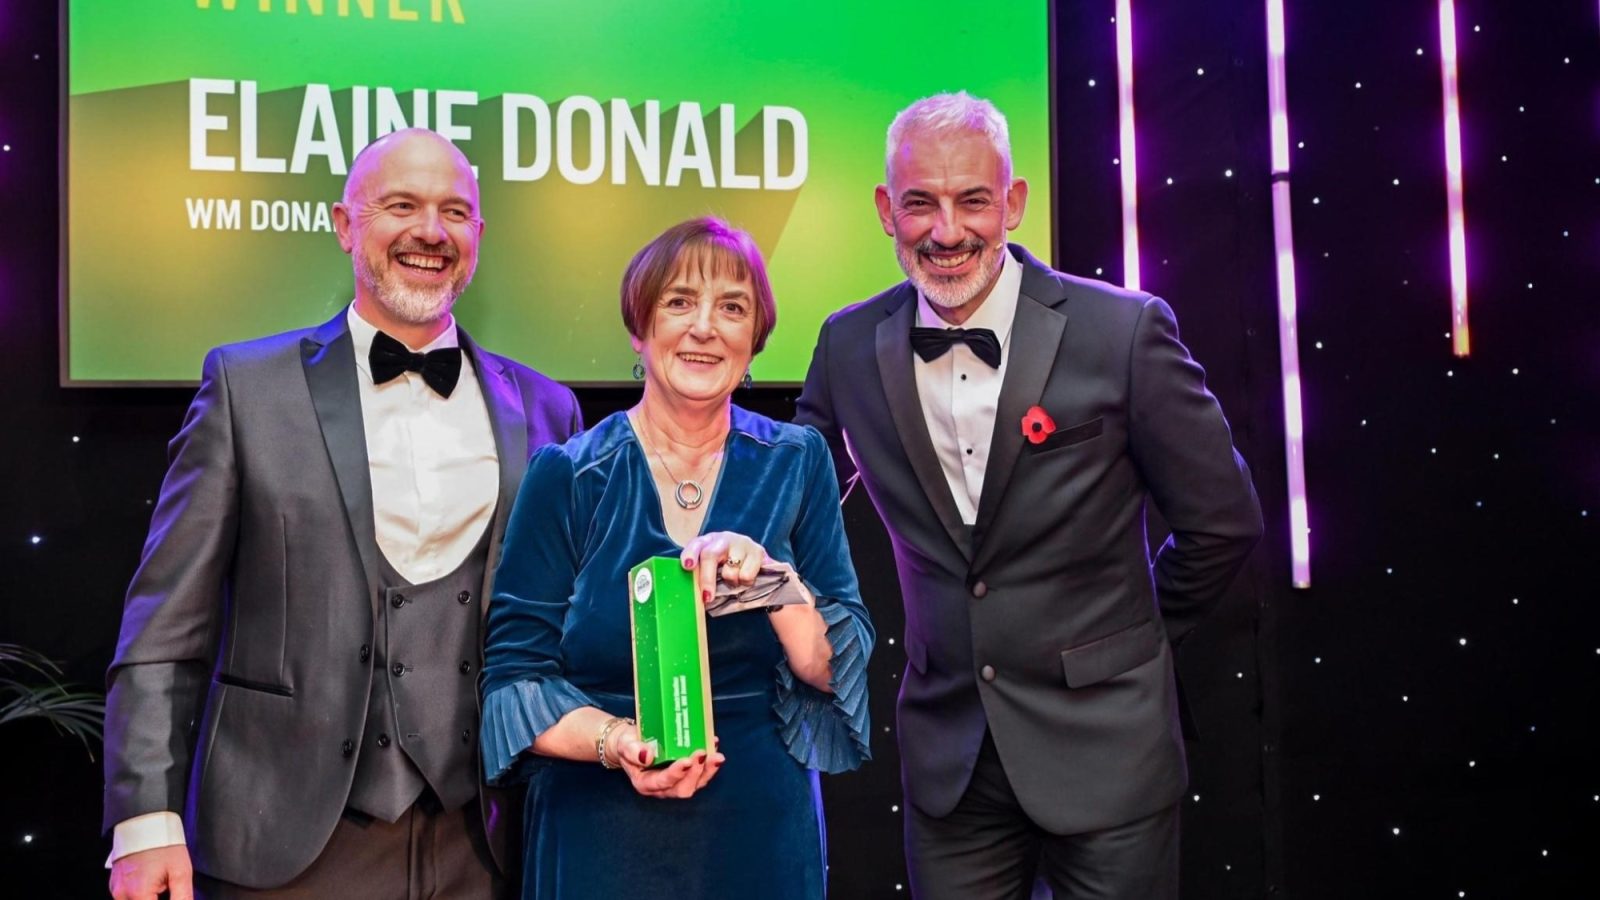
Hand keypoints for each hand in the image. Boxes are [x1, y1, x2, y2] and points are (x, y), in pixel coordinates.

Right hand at [109, 845, 192, 899]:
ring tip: (160, 887)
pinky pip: (126, 898)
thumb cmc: (163, 844)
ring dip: (147, 898)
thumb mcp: (181, 872)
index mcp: (138, 893)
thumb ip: (183, 897)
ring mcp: (115, 890)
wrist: (144, 822)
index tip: (172, 895)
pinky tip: (152, 886)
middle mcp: (122, 894)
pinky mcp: (115, 884)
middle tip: (166, 889)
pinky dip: (140, 897)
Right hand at [609, 723, 724, 798]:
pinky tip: (714, 745)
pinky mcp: (687, 775)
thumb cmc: (629, 745)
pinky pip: (701, 773)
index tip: (686, 761)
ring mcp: (677, 783)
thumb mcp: (625, 744)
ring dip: (708, 770)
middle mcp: (663, 788)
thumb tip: (647, 756)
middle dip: (695, 773)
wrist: (634, 743)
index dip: (676, 774)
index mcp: (645, 784)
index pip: (662, 782)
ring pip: (696, 783)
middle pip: (683, 789)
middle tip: (702, 754)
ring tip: (717, 756)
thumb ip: (632, 751)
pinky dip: (710, 762)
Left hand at [680, 531, 767, 606]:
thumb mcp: (711, 568)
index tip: (687, 566)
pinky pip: (747, 575)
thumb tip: (695, 597)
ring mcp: (741, 542)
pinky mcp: (757, 550)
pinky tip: (745, 579)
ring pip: (730, 570)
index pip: (695, 544)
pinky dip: (745, 582)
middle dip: (707, 579)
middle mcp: (723, 539)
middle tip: (707, 598)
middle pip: (710, 555)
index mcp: (707, 542)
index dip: (690, 554)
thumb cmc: (726, 567)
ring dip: (731, 582)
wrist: (753, 559)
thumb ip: (700, 576)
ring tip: (733, 582)